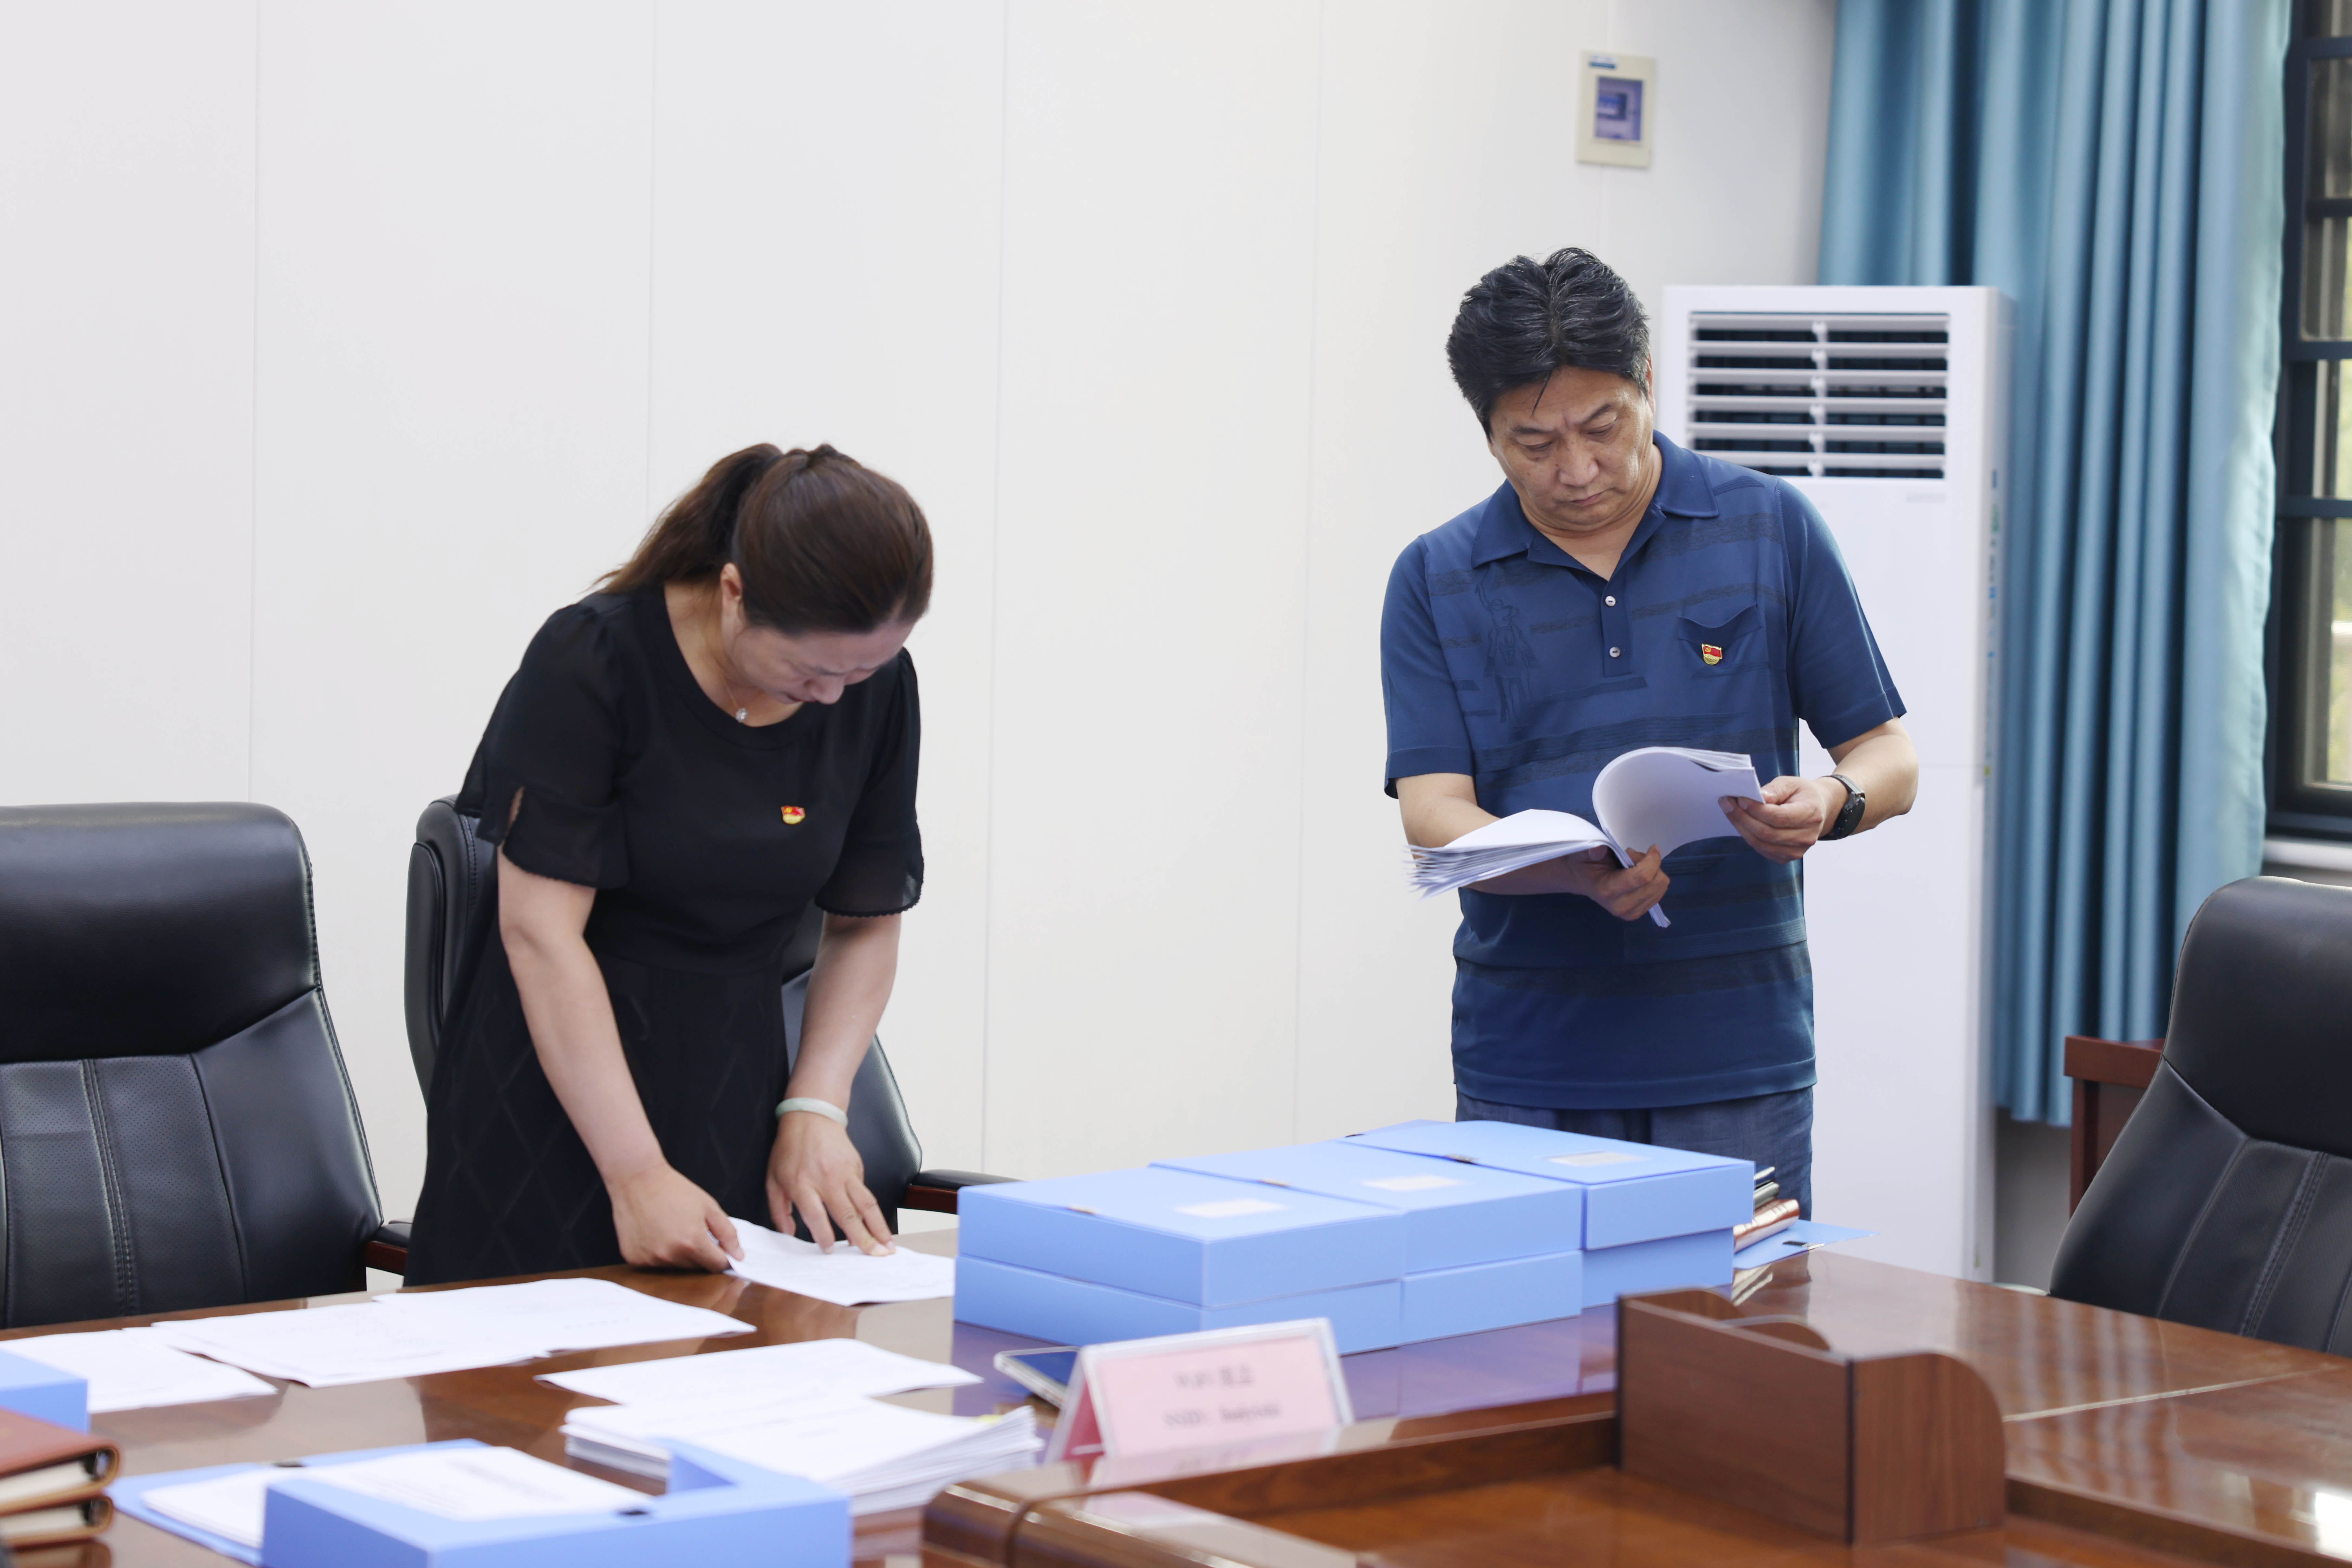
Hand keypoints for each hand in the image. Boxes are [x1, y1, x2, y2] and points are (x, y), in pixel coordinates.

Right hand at [607, 1163, 741, 1270]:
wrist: (637, 1179)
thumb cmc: (673, 1189)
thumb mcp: (708, 1206)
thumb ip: (727, 1233)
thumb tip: (738, 1255)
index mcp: (693, 1242)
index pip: (717, 1265)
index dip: (722, 1257)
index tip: (720, 1248)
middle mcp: (671, 1255)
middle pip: (696, 1268)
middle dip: (700, 1254)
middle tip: (692, 1231)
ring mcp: (650, 1259)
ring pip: (675, 1267)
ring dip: (678, 1255)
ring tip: (672, 1229)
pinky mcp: (634, 1258)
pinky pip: (654, 1264)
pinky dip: (658, 1253)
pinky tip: (655, 1233)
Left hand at [769, 1111, 894, 1255]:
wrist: (812, 1117)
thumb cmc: (789, 1150)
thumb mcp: (773, 1179)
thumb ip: (778, 1210)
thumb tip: (789, 1234)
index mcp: (802, 1185)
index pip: (817, 1216)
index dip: (825, 1236)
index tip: (830, 1251)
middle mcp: (827, 1180)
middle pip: (849, 1215)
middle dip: (864, 1239)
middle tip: (876, 1256)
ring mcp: (845, 1173)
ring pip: (866, 1204)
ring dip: (879, 1227)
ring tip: (889, 1245)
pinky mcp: (857, 1167)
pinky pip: (865, 1192)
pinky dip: (872, 1211)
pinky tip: (877, 1226)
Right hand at [1559, 844, 1669, 920]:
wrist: (1583, 880)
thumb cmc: (1586, 864)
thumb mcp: (1585, 852)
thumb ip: (1592, 850)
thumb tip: (1598, 850)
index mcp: (1607, 890)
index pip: (1643, 876)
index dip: (1653, 859)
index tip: (1652, 847)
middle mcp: (1620, 906)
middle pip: (1656, 882)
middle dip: (1651, 864)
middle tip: (1635, 858)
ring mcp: (1630, 913)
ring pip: (1661, 887)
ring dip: (1653, 872)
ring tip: (1635, 867)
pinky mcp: (1637, 914)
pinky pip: (1660, 893)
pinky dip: (1654, 881)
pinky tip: (1639, 878)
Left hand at [1721, 776, 1843, 863]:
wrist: (1817, 810)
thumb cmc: (1802, 794)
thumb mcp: (1791, 783)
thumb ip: (1774, 790)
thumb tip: (1758, 798)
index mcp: (1811, 815)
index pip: (1778, 817)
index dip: (1756, 810)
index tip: (1740, 798)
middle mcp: (1806, 836)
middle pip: (1767, 833)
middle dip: (1742, 817)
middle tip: (1726, 802)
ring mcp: (1796, 850)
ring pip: (1761, 843)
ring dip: (1741, 827)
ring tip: (1729, 810)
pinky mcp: (1786, 857)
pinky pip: (1761, 849)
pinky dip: (1747, 835)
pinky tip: (1740, 822)